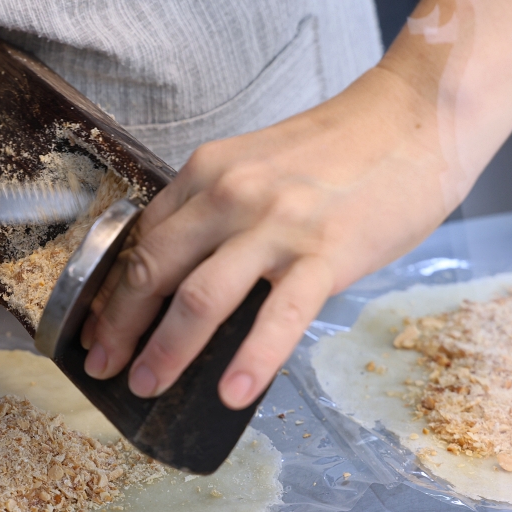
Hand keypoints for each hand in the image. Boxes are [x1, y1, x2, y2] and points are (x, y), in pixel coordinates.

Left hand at [82, 0, 511, 410]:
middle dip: (120, 327)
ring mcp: (277, 224)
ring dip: (166, 349)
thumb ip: (214, 210)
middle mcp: (229, 194)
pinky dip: (252, 360)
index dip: (113, 293)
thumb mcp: (254, 165)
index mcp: (206, 173)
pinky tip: (232, 394)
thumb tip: (182, 272)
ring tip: (148, 387)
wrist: (413, 117)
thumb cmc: (334, 149)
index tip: (98, 329)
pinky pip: (279, 316)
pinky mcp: (326, 252)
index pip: (142, 242)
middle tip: (104, 366)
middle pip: (155, 270)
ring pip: (201, 297)